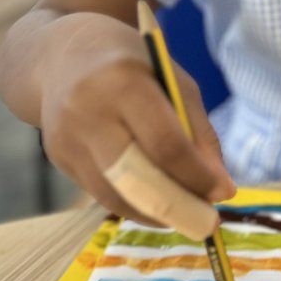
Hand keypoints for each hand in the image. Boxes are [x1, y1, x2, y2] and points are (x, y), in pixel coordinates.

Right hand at [39, 12, 234, 237]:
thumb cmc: (132, 64)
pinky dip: (135, 205)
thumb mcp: (174, 81)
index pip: (164, 143)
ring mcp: (66, 138)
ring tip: (187, 215)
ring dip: (157, 214)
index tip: (222, 193)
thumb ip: (198, 132)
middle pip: (135, 177)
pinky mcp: (58, 159)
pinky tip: (157, 203)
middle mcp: (88, 112)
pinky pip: (102, 194)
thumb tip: (220, 189)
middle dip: (178, 207)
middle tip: (208, 225)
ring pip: (115, 196)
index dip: (196, 176)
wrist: (61, 55)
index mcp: (123, 82)